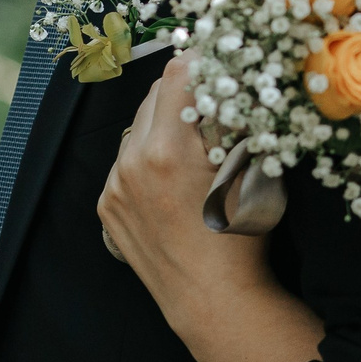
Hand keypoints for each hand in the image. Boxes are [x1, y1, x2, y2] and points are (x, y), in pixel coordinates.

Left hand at [101, 54, 325, 361]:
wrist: (213, 301)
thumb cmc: (243, 237)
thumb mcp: (253, 169)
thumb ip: (238, 119)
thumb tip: (235, 77)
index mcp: (169, 149)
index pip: (179, 74)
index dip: (203, 61)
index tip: (219, 61)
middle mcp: (132, 162)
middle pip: (155, 95)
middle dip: (185, 93)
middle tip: (214, 101)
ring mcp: (114, 185)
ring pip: (138, 128)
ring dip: (164, 125)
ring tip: (195, 147)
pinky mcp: (107, 206)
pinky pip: (125, 162)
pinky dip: (148, 159)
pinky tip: (174, 180)